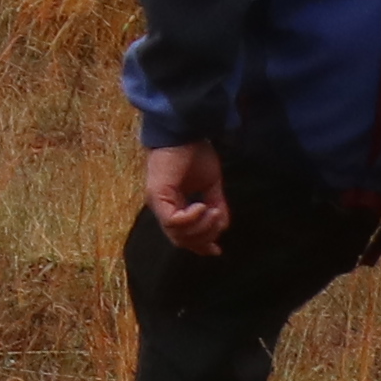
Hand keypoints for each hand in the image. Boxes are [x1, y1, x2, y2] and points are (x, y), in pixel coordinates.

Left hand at [138, 142, 231, 256]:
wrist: (186, 130)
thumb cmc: (195, 152)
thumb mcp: (211, 184)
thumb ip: (216, 205)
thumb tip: (223, 227)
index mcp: (172, 204)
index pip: (182, 235)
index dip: (200, 245)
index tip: (218, 250)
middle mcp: (162, 207)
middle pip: (181, 240)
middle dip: (204, 237)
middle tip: (219, 220)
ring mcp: (157, 201)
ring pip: (177, 234)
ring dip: (201, 228)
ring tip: (213, 211)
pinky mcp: (157, 195)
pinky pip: (173, 221)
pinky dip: (190, 219)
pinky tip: (202, 206)